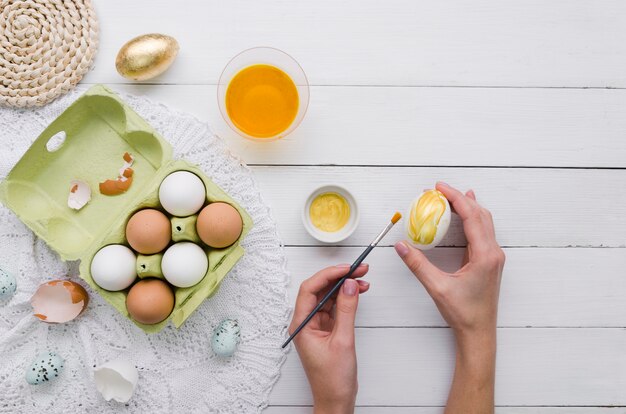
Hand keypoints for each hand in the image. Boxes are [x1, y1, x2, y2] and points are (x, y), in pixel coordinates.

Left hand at [289, 264, 369, 413]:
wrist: (336, 400)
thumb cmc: (333, 379)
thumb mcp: (343, 341)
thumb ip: (347, 310)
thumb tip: (350, 285)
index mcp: (301, 324)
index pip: (309, 289)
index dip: (328, 275)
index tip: (346, 268)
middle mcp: (305, 322)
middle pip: (319, 290)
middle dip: (339, 277)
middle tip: (359, 269)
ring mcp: (316, 325)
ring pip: (328, 297)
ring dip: (345, 286)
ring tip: (363, 278)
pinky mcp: (326, 329)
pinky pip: (335, 307)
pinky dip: (347, 298)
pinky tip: (359, 292)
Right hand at [395, 182, 504, 413]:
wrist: (479, 332)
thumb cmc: (463, 313)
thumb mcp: (437, 287)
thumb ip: (418, 264)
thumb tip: (401, 246)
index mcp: (485, 255)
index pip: (471, 216)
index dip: (455, 198)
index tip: (439, 188)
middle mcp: (493, 253)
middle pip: (480, 214)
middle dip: (460, 198)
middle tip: (439, 190)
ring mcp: (493, 257)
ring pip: (484, 222)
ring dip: (468, 206)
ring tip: (451, 196)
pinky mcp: (489, 262)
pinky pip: (483, 232)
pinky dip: (472, 219)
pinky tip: (464, 215)